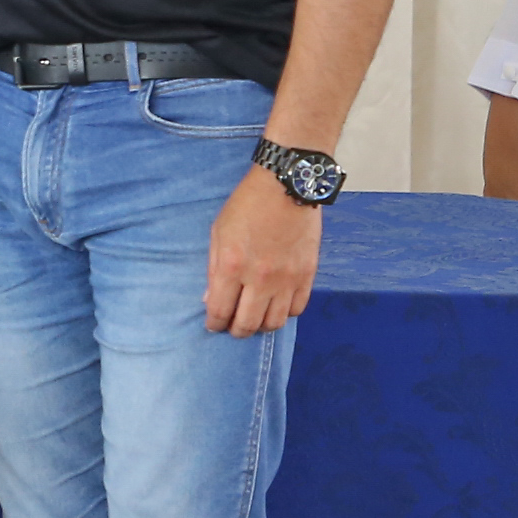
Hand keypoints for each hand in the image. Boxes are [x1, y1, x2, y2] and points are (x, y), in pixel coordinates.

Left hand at [205, 165, 320, 336]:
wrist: (286, 186)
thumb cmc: (247, 205)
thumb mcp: (218, 232)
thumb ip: (213, 269)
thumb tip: (210, 299)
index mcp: (231, 266)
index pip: (220, 312)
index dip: (214, 324)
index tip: (214, 325)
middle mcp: (259, 278)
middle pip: (248, 325)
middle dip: (237, 331)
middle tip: (234, 326)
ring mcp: (286, 278)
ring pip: (275, 322)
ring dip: (262, 325)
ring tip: (256, 317)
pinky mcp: (307, 274)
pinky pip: (297, 308)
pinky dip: (285, 312)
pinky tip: (277, 304)